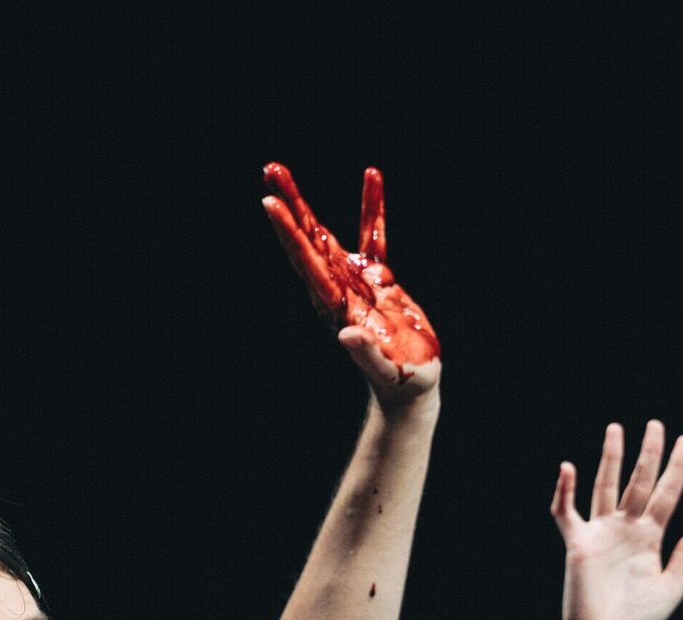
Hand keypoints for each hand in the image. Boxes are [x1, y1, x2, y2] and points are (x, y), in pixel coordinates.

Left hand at [262, 164, 439, 397]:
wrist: (411, 385)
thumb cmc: (401, 382)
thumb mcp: (386, 369)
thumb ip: (365, 352)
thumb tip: (348, 334)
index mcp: (337, 306)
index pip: (308, 262)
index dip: (290, 232)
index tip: (271, 203)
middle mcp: (338, 289)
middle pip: (308, 240)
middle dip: (290, 205)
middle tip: (270, 170)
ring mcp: (355, 281)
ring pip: (327, 233)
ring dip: (306, 203)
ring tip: (282, 172)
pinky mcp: (378, 278)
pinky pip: (374, 235)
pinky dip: (373, 207)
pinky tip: (372, 175)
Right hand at [551, 421, 682, 619]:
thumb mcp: (670, 590)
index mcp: (652, 538)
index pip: (667, 494)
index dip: (677, 468)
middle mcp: (627, 530)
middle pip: (639, 482)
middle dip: (648, 453)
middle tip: (655, 424)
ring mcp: (601, 534)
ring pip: (606, 487)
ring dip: (610, 458)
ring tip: (616, 429)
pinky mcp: (578, 544)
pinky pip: (566, 513)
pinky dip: (565, 492)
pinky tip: (567, 469)